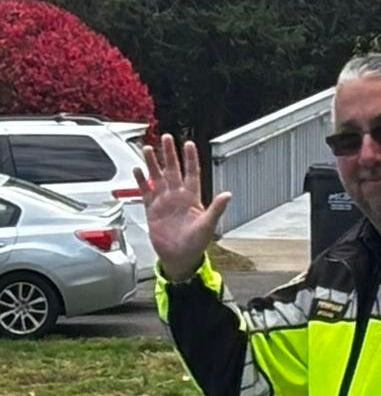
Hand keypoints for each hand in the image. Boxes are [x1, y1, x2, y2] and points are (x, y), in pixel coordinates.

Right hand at [136, 134, 231, 281]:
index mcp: (192, 198)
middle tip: (166, 138)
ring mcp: (164, 202)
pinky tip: (137, 170)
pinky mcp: (152, 210)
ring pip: (157, 177)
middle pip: (173, 170)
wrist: (179, 257)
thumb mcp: (208, 225)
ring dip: (153, 164)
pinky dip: (141, 181)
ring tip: (148, 149)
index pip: (191, 174)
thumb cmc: (196, 244)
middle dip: (170, 154)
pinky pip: (146, 192)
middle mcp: (177, 197)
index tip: (189, 144)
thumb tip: (228, 195)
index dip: (190, 159)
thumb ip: (217, 208)